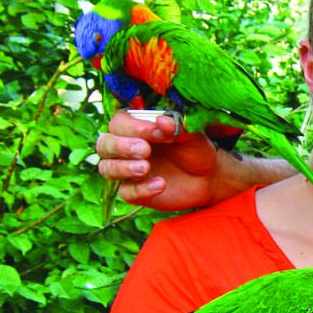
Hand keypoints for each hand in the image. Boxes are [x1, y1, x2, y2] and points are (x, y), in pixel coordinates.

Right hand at [94, 111, 230, 211]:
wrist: (208, 178)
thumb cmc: (196, 150)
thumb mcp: (192, 136)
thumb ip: (178, 127)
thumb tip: (161, 120)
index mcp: (137, 128)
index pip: (120, 123)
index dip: (134, 127)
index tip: (158, 131)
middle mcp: (126, 148)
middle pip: (104, 144)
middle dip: (121, 147)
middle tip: (145, 150)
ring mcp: (128, 171)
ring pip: (106, 168)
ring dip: (123, 168)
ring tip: (146, 168)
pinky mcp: (135, 192)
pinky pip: (126, 192)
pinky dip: (140, 189)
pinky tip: (161, 184)